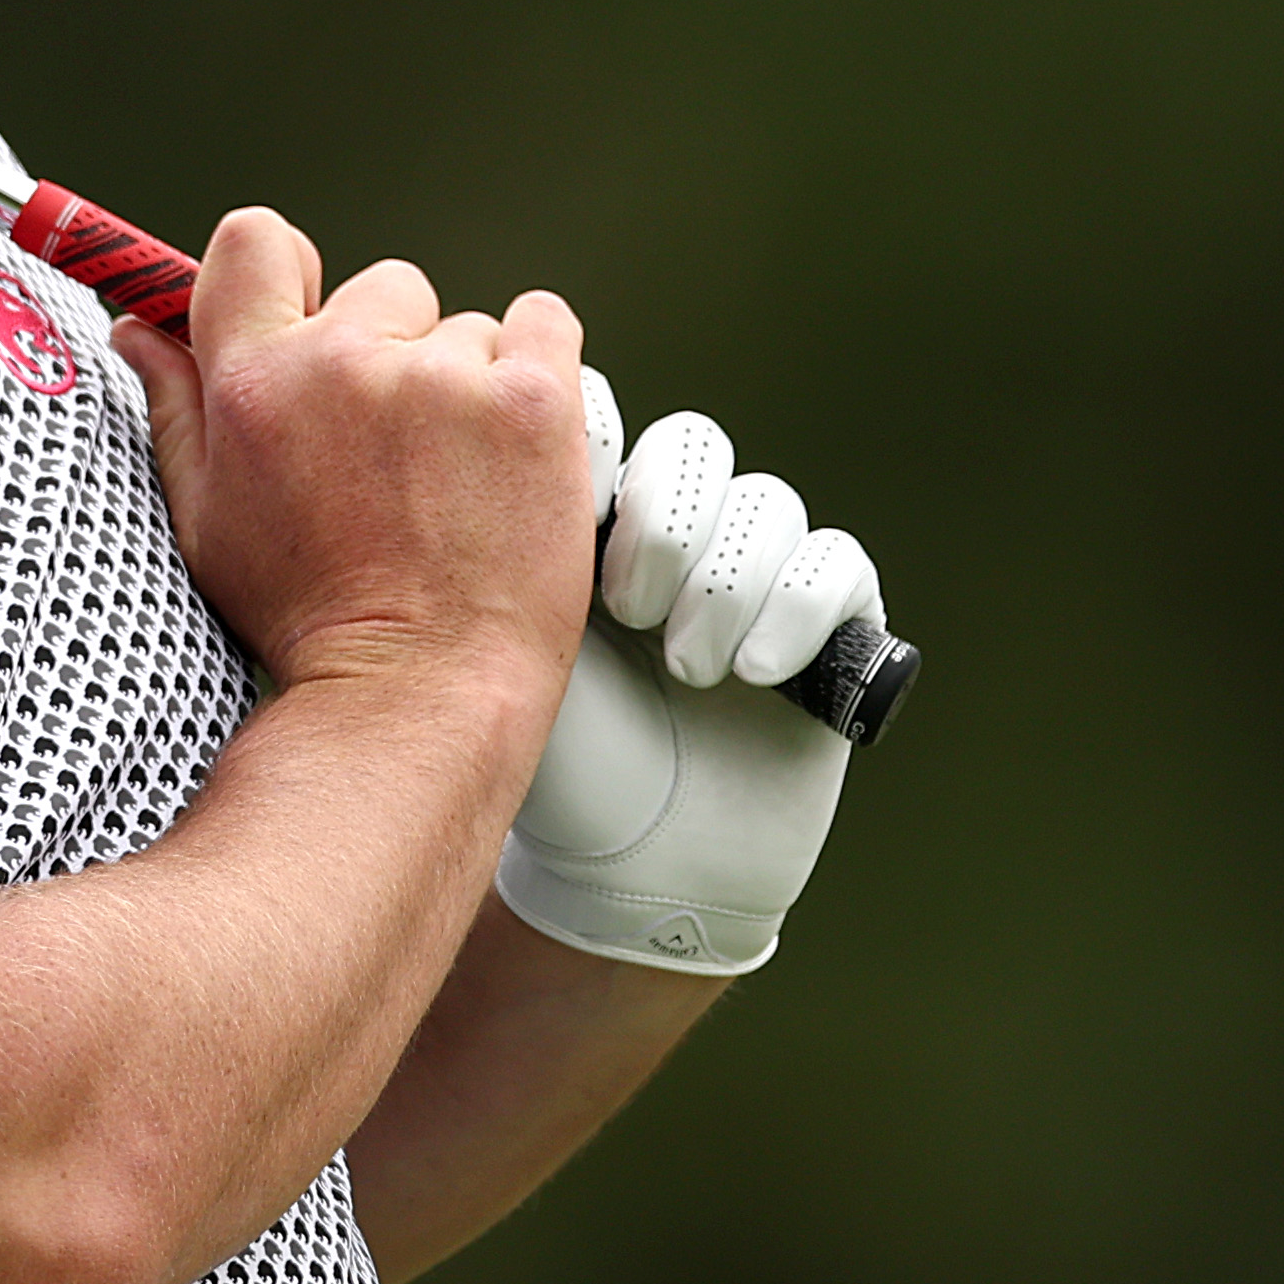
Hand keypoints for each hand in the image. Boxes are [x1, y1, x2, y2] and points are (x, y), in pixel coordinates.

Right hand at [114, 208, 590, 719]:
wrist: (422, 691)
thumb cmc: (312, 618)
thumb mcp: (209, 520)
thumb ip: (174, 408)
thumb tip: (137, 333)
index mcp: (256, 383)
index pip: (256, 242)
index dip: (289, 273)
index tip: (312, 313)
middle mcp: (344, 364)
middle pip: (381, 287)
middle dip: (392, 349)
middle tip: (397, 447)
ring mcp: (444, 378)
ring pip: (464, 327)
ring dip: (466, 381)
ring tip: (457, 475)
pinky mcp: (532, 399)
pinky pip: (542, 322)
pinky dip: (538, 366)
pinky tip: (513, 442)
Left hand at [495, 374, 879, 974]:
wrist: (627, 864)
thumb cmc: (550, 758)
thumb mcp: (503, 643)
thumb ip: (492, 547)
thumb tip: (449, 441)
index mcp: (591, 515)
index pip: (612, 418)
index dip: (595, 452)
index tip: (557, 526)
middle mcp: (679, 531)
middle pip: (693, 445)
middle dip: (661, 520)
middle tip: (619, 608)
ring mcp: (756, 573)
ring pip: (765, 501)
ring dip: (721, 580)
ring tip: (680, 666)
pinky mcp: (831, 626)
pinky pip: (834, 565)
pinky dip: (792, 610)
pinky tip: (749, 672)